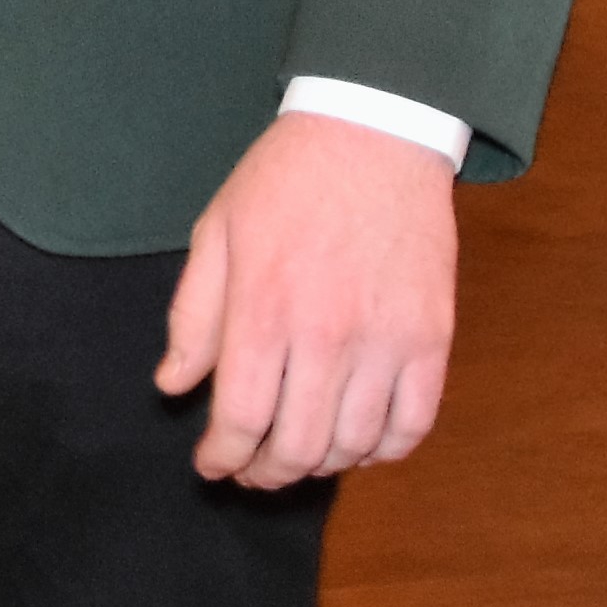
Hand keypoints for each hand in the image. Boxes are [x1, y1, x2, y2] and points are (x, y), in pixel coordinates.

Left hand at [157, 112, 458, 487]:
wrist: (373, 134)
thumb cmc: (284, 181)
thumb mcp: (216, 234)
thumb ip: (193, 316)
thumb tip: (174, 386)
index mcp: (264, 309)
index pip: (241, 416)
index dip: (223, 456)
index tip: (212, 466)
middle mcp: (328, 334)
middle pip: (298, 444)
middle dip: (267, 472)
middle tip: (251, 471)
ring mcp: (388, 340)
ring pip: (356, 444)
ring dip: (323, 466)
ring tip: (299, 458)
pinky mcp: (433, 339)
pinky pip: (414, 424)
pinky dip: (384, 450)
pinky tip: (359, 444)